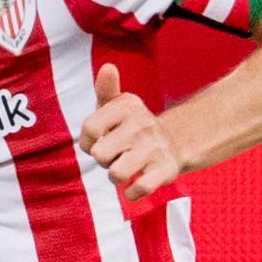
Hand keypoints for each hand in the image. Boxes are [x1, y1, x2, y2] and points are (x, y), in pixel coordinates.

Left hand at [76, 64, 182, 200]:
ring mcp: (154, 148)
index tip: (96, 142)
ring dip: (116, 177)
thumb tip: (108, 68)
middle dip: (103, 160)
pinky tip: (135, 185)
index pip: (89, 129)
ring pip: (116, 174)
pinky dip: (132, 193)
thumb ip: (106, 89)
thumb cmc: (132, 126)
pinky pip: (139, 189)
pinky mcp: (165, 170)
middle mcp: (141, 125)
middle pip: (99, 155)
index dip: (87, 142)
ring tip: (125, 168)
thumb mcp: (118, 105)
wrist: (174, 142)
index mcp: (127, 106)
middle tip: (116, 154)